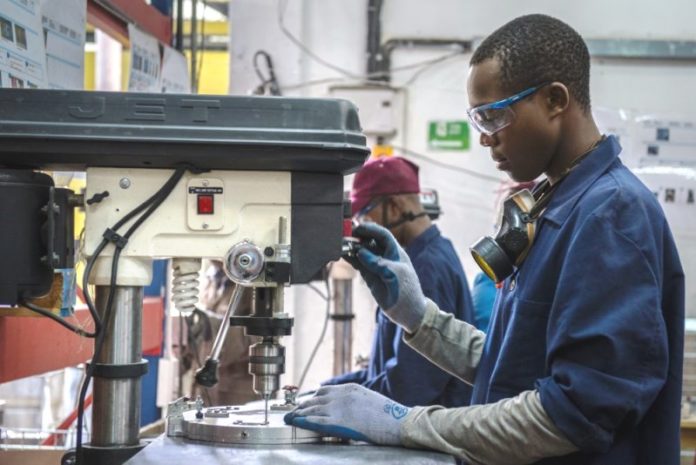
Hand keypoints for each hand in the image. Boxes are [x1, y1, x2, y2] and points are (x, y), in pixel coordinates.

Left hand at [284, 384, 409, 445]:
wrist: (397, 422)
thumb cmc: (388, 415)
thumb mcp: (369, 399)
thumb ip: (355, 400)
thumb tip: (347, 407)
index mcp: (350, 389)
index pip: (324, 390)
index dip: (312, 398)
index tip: (305, 403)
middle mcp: (341, 395)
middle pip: (315, 399)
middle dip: (302, 406)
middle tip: (292, 412)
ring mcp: (339, 408)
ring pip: (312, 409)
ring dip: (298, 414)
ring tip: (289, 418)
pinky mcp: (339, 422)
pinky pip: (316, 421)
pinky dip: (303, 421)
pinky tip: (296, 423)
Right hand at [345, 222, 426, 332]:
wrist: (408, 312)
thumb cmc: (407, 291)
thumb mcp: (394, 275)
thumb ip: (377, 263)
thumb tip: (360, 252)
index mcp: (396, 253)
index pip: (383, 235)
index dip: (371, 229)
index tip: (359, 228)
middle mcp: (385, 257)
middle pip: (371, 241)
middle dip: (359, 236)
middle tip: (346, 235)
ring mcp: (377, 266)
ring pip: (363, 252)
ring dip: (352, 247)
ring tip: (341, 244)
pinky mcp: (370, 276)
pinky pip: (359, 264)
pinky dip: (351, 259)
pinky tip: (343, 254)